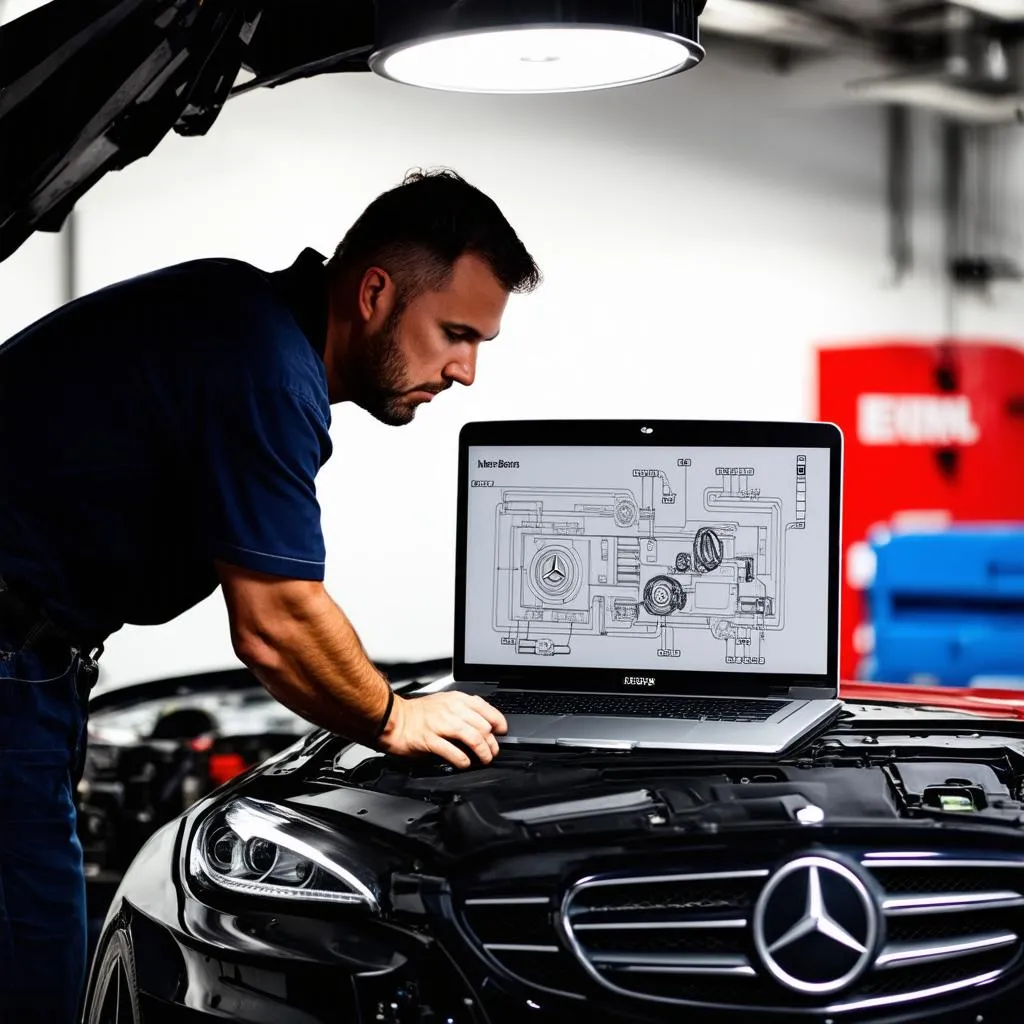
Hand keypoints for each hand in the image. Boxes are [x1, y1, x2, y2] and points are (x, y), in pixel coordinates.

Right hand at [377, 691, 507, 767]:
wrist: (393, 719)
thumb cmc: (418, 714)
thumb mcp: (444, 704)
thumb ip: (463, 711)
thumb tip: (485, 725)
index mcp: (456, 700)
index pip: (486, 708)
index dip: (498, 722)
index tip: (501, 732)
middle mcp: (450, 710)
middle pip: (482, 727)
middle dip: (492, 743)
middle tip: (492, 752)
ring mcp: (440, 724)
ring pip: (473, 738)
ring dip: (482, 752)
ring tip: (484, 760)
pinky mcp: (430, 739)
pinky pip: (453, 751)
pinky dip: (463, 760)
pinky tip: (465, 764)